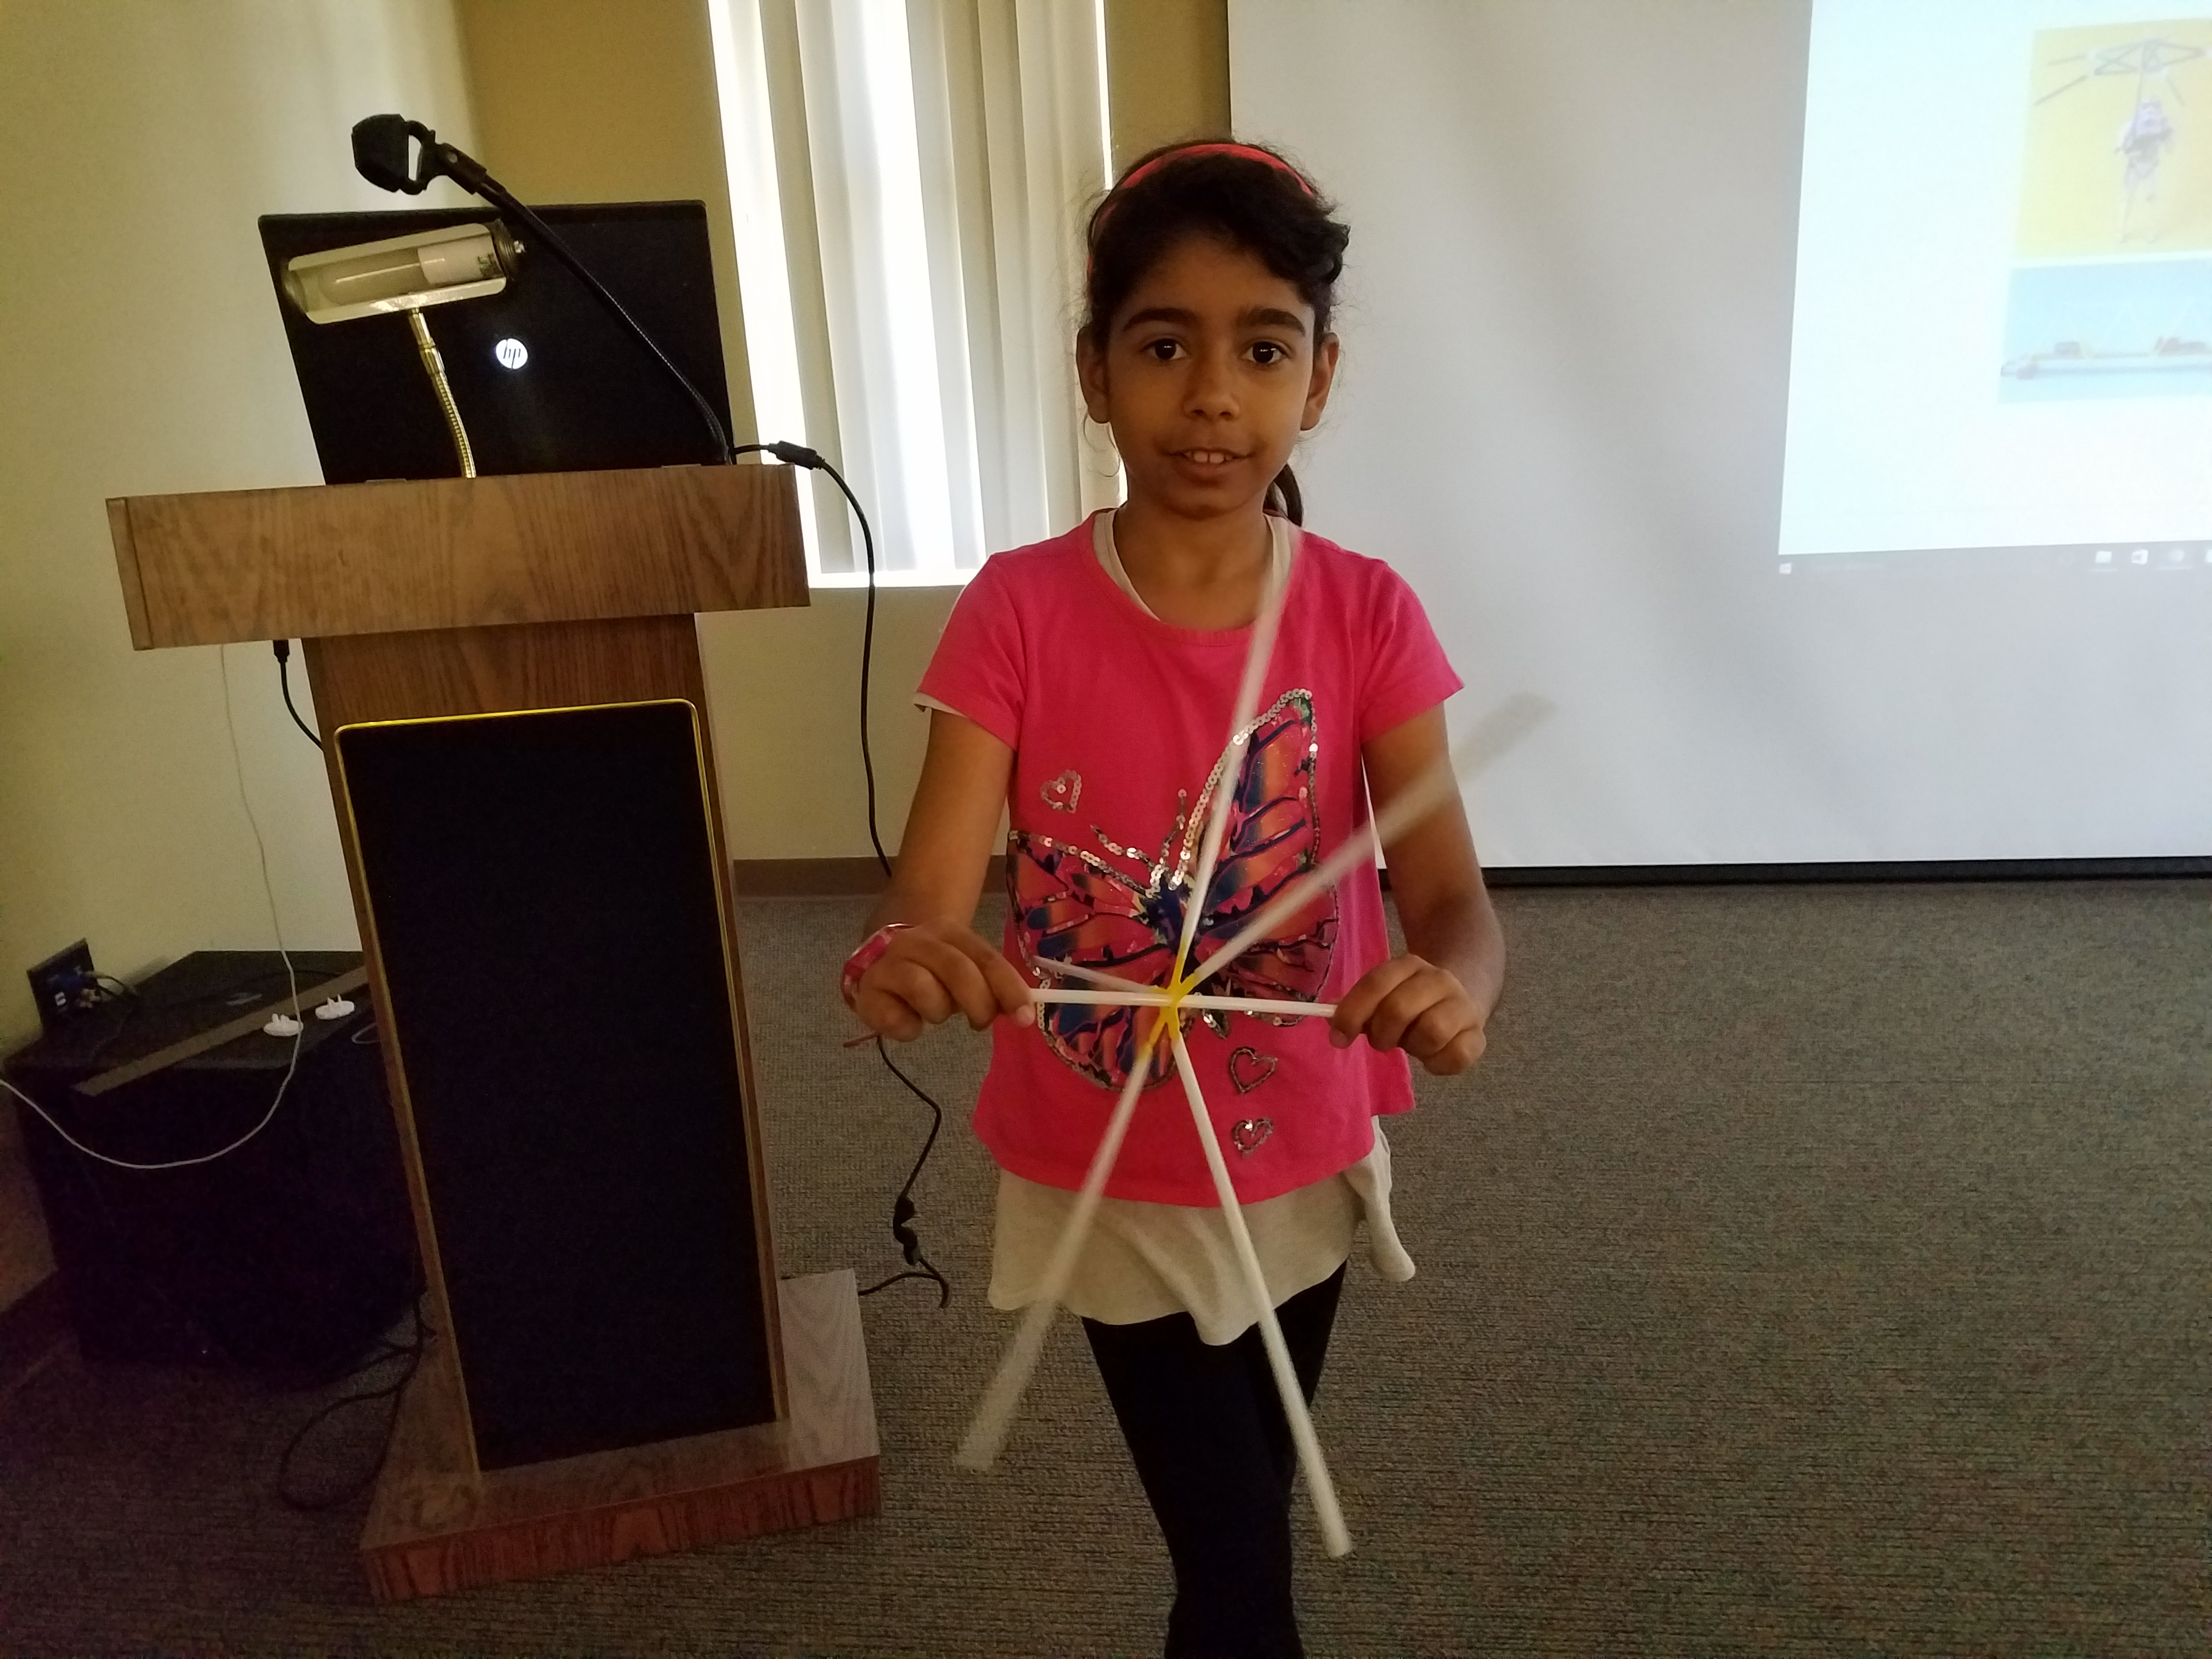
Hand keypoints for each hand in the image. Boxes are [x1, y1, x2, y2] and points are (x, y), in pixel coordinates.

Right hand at [851, 920, 1035, 1042]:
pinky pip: (897, 1020)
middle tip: (980, 1022)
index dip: (1008, 988)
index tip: (1025, 1018)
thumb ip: (992, 986)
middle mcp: (917, 941)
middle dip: (978, 1004)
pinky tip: (908, 1019)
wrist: (881, 959)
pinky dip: (910, 1029)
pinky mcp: (867, 992)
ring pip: (924, 990)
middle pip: (957, 970)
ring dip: (938, 1011)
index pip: (986, 957)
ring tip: (934, 1011)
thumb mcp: (967, 969)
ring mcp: (888, 963)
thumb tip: (1022, 1014)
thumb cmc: (934, 969)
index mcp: (949, 932)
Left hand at [1329, 953, 1485, 1074]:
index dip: (1352, 1013)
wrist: (1462, 996)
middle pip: (1399, 1009)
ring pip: (1431, 1032)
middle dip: (1381, 1033)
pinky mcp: (1478, 1036)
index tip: (1338, 1037)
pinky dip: (1437, 1064)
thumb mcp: (1383, 995)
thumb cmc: (1411, 1001)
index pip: (1375, 984)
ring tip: (1412, 1044)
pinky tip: (1432, 1056)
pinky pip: (1456, 1056)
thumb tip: (1331, 1022)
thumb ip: (1357, 1006)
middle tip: (1381, 1042)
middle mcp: (1439, 980)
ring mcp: (1463, 1006)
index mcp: (1409, 965)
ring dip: (1412, 1047)